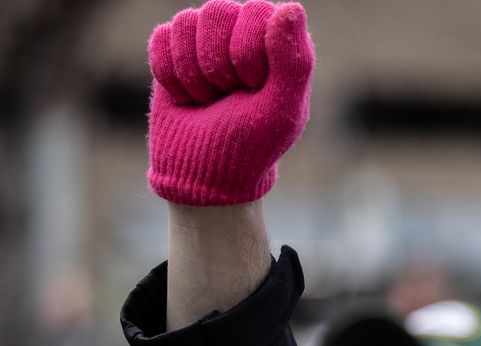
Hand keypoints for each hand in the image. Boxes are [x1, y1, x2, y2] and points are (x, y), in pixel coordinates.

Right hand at [147, 0, 313, 205]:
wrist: (204, 168)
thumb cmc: (251, 142)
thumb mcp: (282, 109)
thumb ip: (294, 61)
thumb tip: (292, 7)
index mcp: (278, 40)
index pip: (256, 13)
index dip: (249, 54)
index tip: (254, 87)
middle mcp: (243, 29)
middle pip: (217, 11)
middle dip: (219, 64)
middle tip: (230, 94)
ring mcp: (206, 35)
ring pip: (186, 23)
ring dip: (194, 73)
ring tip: (210, 97)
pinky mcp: (172, 47)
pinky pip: (161, 39)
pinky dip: (171, 76)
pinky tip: (187, 96)